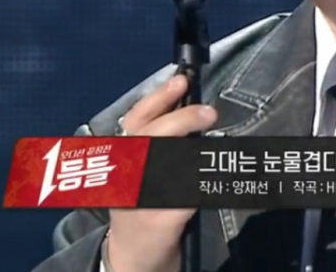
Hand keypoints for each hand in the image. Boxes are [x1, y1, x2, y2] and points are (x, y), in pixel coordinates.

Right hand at [105, 75, 217, 271]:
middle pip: (153, 136)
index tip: (181, 81)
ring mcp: (143, 197)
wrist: (134, 256)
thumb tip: (187, 107)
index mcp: (121, 157)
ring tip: (213, 137)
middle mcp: (127, 173)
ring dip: (196, 148)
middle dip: (183, 119)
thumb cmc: (140, 206)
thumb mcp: (137, 170)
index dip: (159, 97)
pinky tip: (213, 175)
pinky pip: (187, 193)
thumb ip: (156, 141)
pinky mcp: (162, 218)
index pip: (136, 119)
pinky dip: (201, 183)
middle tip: (209, 113)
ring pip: (170, 160)